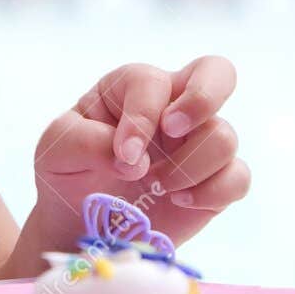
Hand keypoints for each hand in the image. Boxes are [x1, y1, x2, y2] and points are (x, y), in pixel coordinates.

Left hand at [26, 56, 246, 253]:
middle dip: (202, 98)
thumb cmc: (68, 170)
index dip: (142, 117)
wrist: (81, 221)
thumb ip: (86, 142)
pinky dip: (212, 192)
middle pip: (217, 72)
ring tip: (158, 186)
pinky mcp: (214, 179)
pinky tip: (179, 202)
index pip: (152, 82)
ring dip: (190, 167)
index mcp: (131, 87)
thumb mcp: (56, 149)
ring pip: (225, 136)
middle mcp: (171, 106)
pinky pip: (238, 176)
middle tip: (171, 131)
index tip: (124, 157)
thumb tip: (134, 159)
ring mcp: (196, 142)